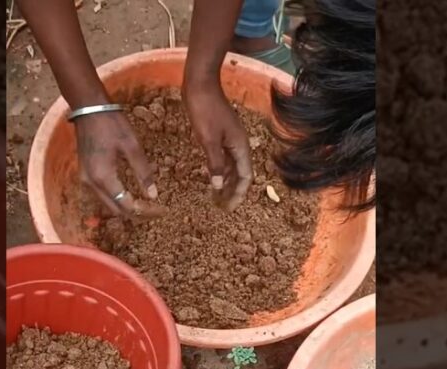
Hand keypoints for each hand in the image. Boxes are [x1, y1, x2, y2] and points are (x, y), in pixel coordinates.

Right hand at [75, 111, 157, 215]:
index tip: (161, 210)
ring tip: (146, 204)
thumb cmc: (111, 123)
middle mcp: (91, 184)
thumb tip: (153, 195)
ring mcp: (86, 181)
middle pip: (116, 210)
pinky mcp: (85, 175)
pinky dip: (117, 199)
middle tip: (155, 210)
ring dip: (126, 208)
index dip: (145, 211)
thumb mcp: (132, 146)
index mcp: (103, 177)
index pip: (126, 205)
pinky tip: (131, 194)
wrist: (88, 107)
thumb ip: (143, 172)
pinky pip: (103, 196)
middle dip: (137, 214)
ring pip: (108, 205)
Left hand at [184, 81, 252, 211]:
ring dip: (226, 181)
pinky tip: (211, 176)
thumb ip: (215, 163)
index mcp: (240, 146)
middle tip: (222, 206)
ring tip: (217, 196)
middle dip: (233, 191)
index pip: (246, 176)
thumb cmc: (205, 109)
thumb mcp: (208, 139)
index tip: (229, 208)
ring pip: (232, 166)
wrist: (200, 83)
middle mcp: (238, 144)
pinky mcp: (220, 134)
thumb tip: (219, 186)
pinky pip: (224, 157)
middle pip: (240, 173)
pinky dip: (219, 169)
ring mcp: (230, 138)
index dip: (239, 194)